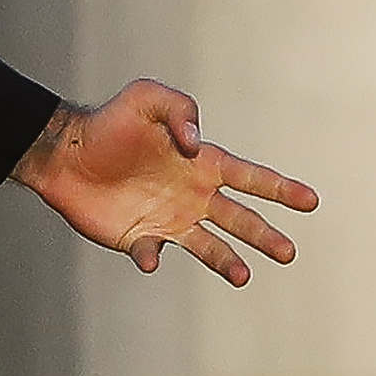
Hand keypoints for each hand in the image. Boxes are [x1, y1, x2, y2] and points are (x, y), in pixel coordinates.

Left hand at [11, 79, 317, 286]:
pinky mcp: (139, 238)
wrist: (64, 152)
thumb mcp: (146, 98)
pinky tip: (150, 256)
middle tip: (289, 253)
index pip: (250, 177)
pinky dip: (154, 258)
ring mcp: (168, 220)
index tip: (311, 201)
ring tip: (243, 276)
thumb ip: (179, 111)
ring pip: (209, 247)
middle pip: (239, 219)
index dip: (281, 189)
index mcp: (201, 164)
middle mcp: (192, 196)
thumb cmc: (109, 122)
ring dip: (227, 261)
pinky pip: (154, 254)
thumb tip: (195, 144)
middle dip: (266, 235)